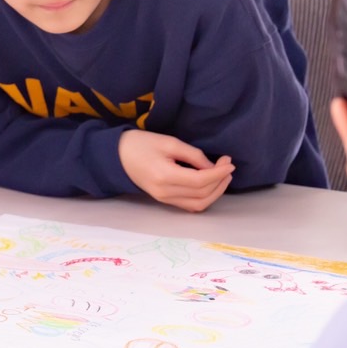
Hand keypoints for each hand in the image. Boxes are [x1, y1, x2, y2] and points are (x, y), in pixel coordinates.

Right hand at [118, 130, 233, 211]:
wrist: (117, 155)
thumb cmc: (141, 144)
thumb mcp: (169, 142)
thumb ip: (193, 155)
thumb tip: (213, 166)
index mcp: (164, 176)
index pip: (200, 181)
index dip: (219, 173)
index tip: (229, 162)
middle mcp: (165, 192)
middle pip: (202, 194)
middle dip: (220, 180)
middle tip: (227, 165)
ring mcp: (164, 199)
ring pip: (198, 204)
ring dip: (215, 192)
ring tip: (223, 176)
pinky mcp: (164, 200)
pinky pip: (190, 205)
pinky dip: (205, 198)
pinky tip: (210, 185)